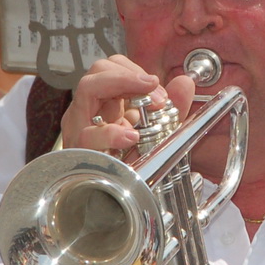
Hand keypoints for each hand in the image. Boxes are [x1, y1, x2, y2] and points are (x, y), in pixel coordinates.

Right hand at [59, 56, 195, 155]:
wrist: (119, 198)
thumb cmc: (132, 164)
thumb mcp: (158, 134)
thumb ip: (173, 109)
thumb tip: (185, 82)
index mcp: (106, 103)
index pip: (112, 67)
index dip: (135, 71)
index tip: (156, 87)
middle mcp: (89, 110)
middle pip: (98, 69)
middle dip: (130, 76)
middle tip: (155, 98)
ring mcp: (80, 127)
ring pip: (88, 88)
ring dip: (121, 87)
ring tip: (146, 105)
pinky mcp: (79, 150)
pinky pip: (87, 135)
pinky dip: (110, 133)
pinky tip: (130, 137)